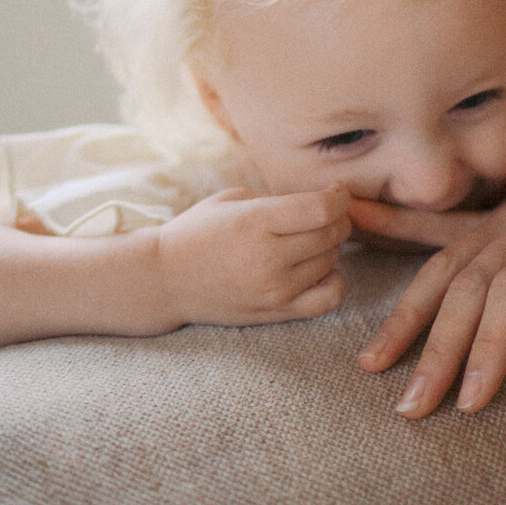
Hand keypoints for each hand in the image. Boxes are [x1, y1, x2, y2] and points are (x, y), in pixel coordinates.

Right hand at [154, 184, 350, 328]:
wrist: (166, 279)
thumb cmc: (200, 231)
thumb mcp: (234, 199)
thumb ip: (279, 199)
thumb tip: (325, 200)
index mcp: (255, 221)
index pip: (321, 209)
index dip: (339, 196)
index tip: (335, 192)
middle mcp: (267, 258)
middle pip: (331, 234)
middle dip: (337, 218)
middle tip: (323, 213)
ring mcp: (273, 289)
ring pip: (331, 262)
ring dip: (329, 246)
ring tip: (309, 239)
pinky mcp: (275, 312)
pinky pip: (328, 299)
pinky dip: (334, 282)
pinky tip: (320, 270)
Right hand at [350, 122, 505, 417]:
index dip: (489, 343)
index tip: (471, 399)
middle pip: (470, 287)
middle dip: (436, 350)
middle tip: (410, 409)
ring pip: (445, 264)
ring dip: (408, 314)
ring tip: (373, 364)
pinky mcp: (497, 213)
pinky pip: (440, 223)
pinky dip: (393, 222)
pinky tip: (349, 218)